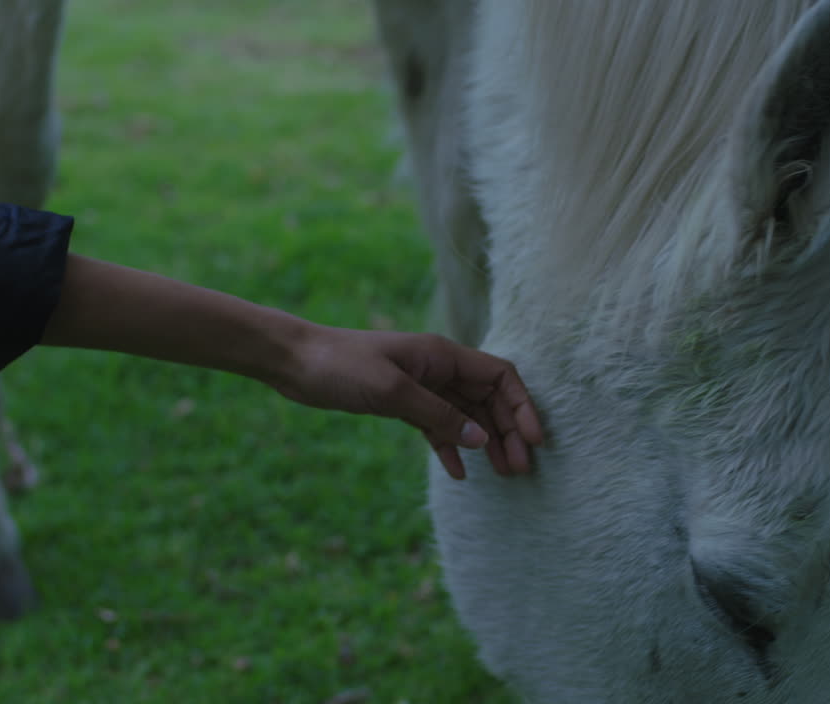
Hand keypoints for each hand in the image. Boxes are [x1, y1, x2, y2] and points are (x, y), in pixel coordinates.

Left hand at [275, 326, 544, 478]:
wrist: (295, 362)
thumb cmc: (341, 366)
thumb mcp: (392, 392)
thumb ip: (438, 416)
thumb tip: (479, 439)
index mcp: (442, 354)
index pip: (500, 377)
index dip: (521, 406)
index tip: (533, 441)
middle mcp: (438, 367)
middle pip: (488, 399)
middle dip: (507, 432)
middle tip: (518, 469)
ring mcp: (421, 384)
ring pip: (466, 414)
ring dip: (484, 442)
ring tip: (500, 474)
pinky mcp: (402, 401)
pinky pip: (437, 425)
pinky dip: (449, 447)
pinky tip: (456, 474)